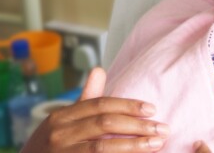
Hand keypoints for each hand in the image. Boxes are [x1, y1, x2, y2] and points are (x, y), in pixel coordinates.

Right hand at [21, 68, 169, 152]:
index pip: (100, 105)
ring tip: (156, 144)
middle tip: (163, 129)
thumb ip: (85, 98)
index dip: (128, 105)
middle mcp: (60, 133)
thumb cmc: (50, 146)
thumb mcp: (63, 121)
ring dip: (134, 145)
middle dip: (137, 126)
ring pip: (103, 147)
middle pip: (105, 124)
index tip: (153, 109)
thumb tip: (99, 69)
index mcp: (62, 117)